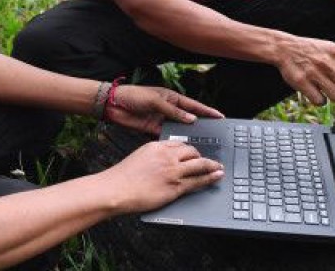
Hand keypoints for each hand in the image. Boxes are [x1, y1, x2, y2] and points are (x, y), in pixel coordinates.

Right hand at [101, 140, 224, 212]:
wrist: (116, 190)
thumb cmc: (123, 177)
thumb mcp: (139, 158)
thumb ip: (153, 157)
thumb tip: (163, 163)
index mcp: (157, 146)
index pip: (179, 144)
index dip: (189, 149)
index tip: (194, 152)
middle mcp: (167, 156)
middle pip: (192, 151)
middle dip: (201, 156)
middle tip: (208, 160)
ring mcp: (173, 171)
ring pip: (199, 164)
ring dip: (212, 165)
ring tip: (219, 167)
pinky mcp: (176, 186)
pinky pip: (198, 180)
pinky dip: (210, 177)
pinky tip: (216, 176)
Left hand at [104, 85, 223, 134]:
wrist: (114, 105)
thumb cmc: (134, 95)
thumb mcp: (155, 100)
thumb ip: (173, 111)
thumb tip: (191, 119)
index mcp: (172, 98)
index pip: (194, 105)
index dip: (207, 111)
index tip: (219, 116)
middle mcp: (169, 109)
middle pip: (189, 118)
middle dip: (201, 125)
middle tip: (214, 134)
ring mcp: (162, 120)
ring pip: (179, 129)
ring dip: (187, 135)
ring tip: (200, 143)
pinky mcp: (154, 129)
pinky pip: (168, 136)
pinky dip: (174, 141)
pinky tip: (182, 147)